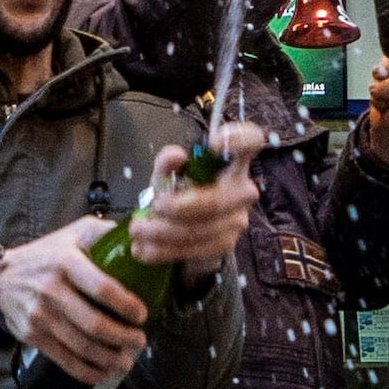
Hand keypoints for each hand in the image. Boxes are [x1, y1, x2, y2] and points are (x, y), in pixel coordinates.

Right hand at [0, 214, 153, 388]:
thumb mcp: (73, 234)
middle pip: (94, 324)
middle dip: (124, 338)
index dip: (126, 305)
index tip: (142, 315)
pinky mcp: (33, 336)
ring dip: (110, 359)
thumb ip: (104, 233)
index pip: (101, 287)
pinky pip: (66, 360)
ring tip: (127, 360)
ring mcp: (40, 316)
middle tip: (140, 340)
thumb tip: (140, 236)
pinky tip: (105, 372)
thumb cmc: (46, 256)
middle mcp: (51, 289)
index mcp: (65, 262)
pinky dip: (89, 371)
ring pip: (82, 347)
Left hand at [127, 121, 268, 274]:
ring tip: (136, 230)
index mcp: (233, 163)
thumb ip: (167, 162)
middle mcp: (243, 191)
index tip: (214, 143)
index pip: (252, 142)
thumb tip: (177, 155)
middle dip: (178, 207)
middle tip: (152, 206)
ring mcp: (237, 221)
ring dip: (162, 232)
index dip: (240, 138)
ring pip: (199, 230)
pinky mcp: (225, 246)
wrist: (184, 231)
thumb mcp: (168, 175)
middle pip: (215, 201)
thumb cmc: (179, 192)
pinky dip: (162, 250)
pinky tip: (142, 249)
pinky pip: (193, 250)